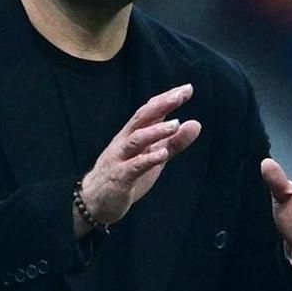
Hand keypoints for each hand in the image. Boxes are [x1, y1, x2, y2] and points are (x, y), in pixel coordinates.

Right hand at [79, 84, 201, 227]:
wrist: (94, 202)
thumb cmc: (126, 174)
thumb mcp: (154, 157)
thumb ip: (174, 142)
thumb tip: (196, 123)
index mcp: (133, 134)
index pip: (150, 110)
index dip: (167, 98)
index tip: (187, 89)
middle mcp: (125, 141)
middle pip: (142, 118)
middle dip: (161, 105)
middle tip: (180, 96)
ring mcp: (120, 158)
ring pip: (136, 139)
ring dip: (156, 131)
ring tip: (176, 124)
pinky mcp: (120, 178)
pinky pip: (133, 166)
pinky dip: (148, 159)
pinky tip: (163, 155)